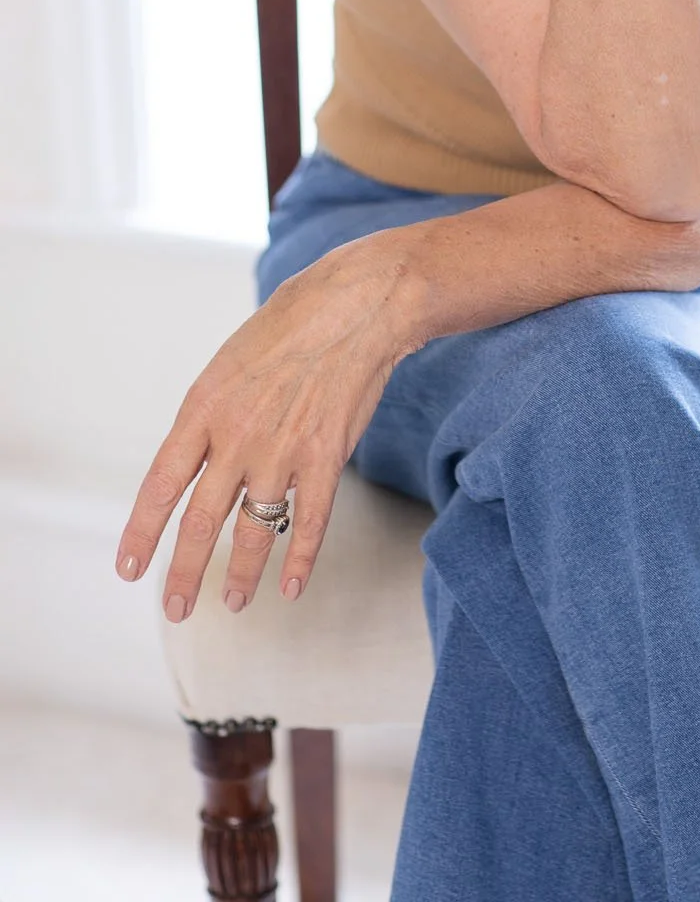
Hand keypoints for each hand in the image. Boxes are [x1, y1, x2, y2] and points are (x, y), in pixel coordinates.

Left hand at [113, 236, 417, 619]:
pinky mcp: (326, 457)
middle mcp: (236, 437)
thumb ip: (214, 414)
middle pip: (200, 521)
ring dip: (241, 574)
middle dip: (184, 572)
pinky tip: (290, 587)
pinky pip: (309, 522)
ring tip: (232, 602)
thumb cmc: (294, 322)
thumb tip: (205, 456)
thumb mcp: (231, 362)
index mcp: (204, 408)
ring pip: (254, 531)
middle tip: (175, 608)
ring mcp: (282, 451)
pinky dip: (300, 559)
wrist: (356, 304)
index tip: (129, 569)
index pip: (160, 486)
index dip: (142, 533)